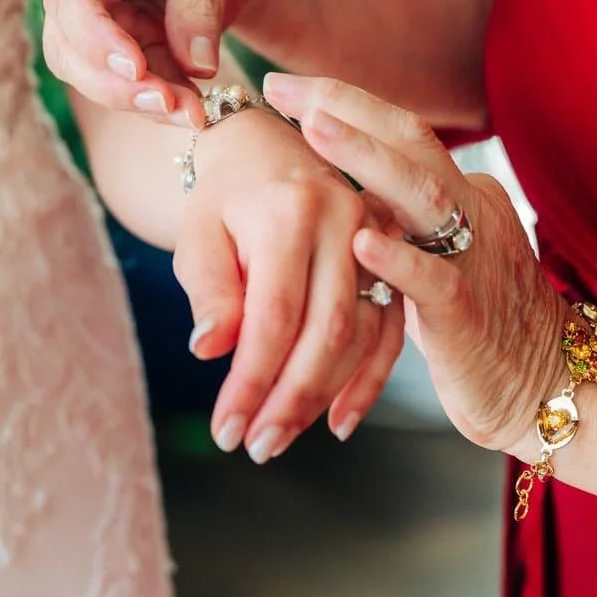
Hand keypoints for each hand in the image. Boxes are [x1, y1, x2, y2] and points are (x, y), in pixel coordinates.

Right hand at [42, 0, 263, 125]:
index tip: (135, 68)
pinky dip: (159, 100)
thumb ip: (199, 0)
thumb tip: (195, 67)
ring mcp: (97, 14)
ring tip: (191, 112)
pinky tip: (192, 108)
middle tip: (169, 104)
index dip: (95, 36)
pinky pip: (129, 83)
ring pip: (93, 73)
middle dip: (115, 83)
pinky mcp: (122, 43)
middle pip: (69, 44)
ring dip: (138, 100)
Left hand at [175, 106, 406, 460]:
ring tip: (279, 438)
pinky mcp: (395, 261)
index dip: (251, 380)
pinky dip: (366, 383)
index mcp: (291, 209)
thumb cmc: (225, 199)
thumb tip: (211, 349)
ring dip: (320, 398)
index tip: (226, 428)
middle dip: (289, 400)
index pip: (273, 314)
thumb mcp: (201, 235)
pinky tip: (337, 423)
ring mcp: (379, 240)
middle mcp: (346, 221)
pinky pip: (389, 332)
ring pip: (360, 337)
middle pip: (325, 331)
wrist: (267, 150)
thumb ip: (209, 291)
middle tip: (256, 446)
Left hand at [263, 73, 570, 458]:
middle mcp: (469, 212)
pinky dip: (397, 258)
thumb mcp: (439, 260)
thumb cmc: (479, 329)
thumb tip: (343, 200)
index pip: (401, 135)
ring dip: (366, 157)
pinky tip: (360, 240)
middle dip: (345, 107)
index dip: (344, 104)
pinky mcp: (467, 312)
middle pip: (410, 141)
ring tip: (315, 128)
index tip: (283, 86)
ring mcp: (472, 256)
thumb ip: (403, 226)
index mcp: (460, 196)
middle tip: (281, 87)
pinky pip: (433, 278)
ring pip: (421, 193)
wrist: (547, 386)